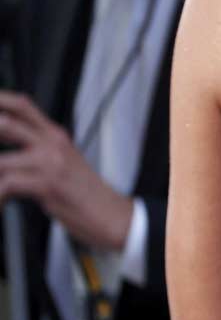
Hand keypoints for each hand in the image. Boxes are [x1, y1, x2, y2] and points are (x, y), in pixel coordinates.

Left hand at [0, 92, 133, 251]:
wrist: (111, 214)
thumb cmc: (85, 194)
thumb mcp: (63, 162)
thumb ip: (37, 148)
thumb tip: (5, 143)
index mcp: (56, 135)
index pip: (22, 105)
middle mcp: (53, 144)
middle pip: (7, 123)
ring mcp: (51, 163)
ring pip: (1, 161)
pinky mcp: (49, 184)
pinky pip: (8, 185)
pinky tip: (1, 203)